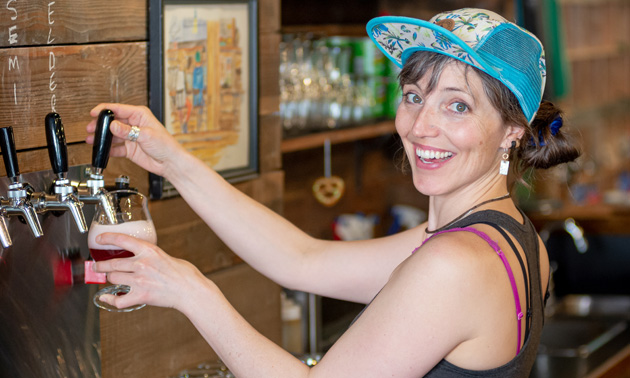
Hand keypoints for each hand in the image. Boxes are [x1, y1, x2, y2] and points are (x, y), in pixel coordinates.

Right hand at [85, 103, 187, 176]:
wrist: (170, 162)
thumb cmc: (166, 145)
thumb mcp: (146, 135)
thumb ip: (127, 131)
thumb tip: (113, 125)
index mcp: (139, 115)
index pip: (118, 109)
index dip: (104, 110)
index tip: (94, 113)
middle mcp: (134, 124)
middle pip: (112, 122)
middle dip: (100, 125)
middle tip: (90, 128)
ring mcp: (131, 137)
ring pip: (112, 135)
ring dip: (102, 138)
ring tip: (92, 139)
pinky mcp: (129, 149)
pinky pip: (115, 148)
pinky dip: (108, 149)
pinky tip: (102, 150)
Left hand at [93, 232, 207, 310]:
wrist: (192, 291)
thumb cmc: (185, 274)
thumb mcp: (167, 257)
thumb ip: (152, 257)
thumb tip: (144, 259)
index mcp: (150, 251)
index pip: (122, 240)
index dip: (107, 238)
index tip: (99, 239)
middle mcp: (142, 264)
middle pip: (112, 263)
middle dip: (101, 265)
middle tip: (97, 265)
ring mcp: (140, 281)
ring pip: (113, 278)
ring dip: (108, 278)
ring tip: (107, 278)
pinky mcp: (141, 296)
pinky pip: (118, 299)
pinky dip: (109, 299)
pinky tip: (106, 298)